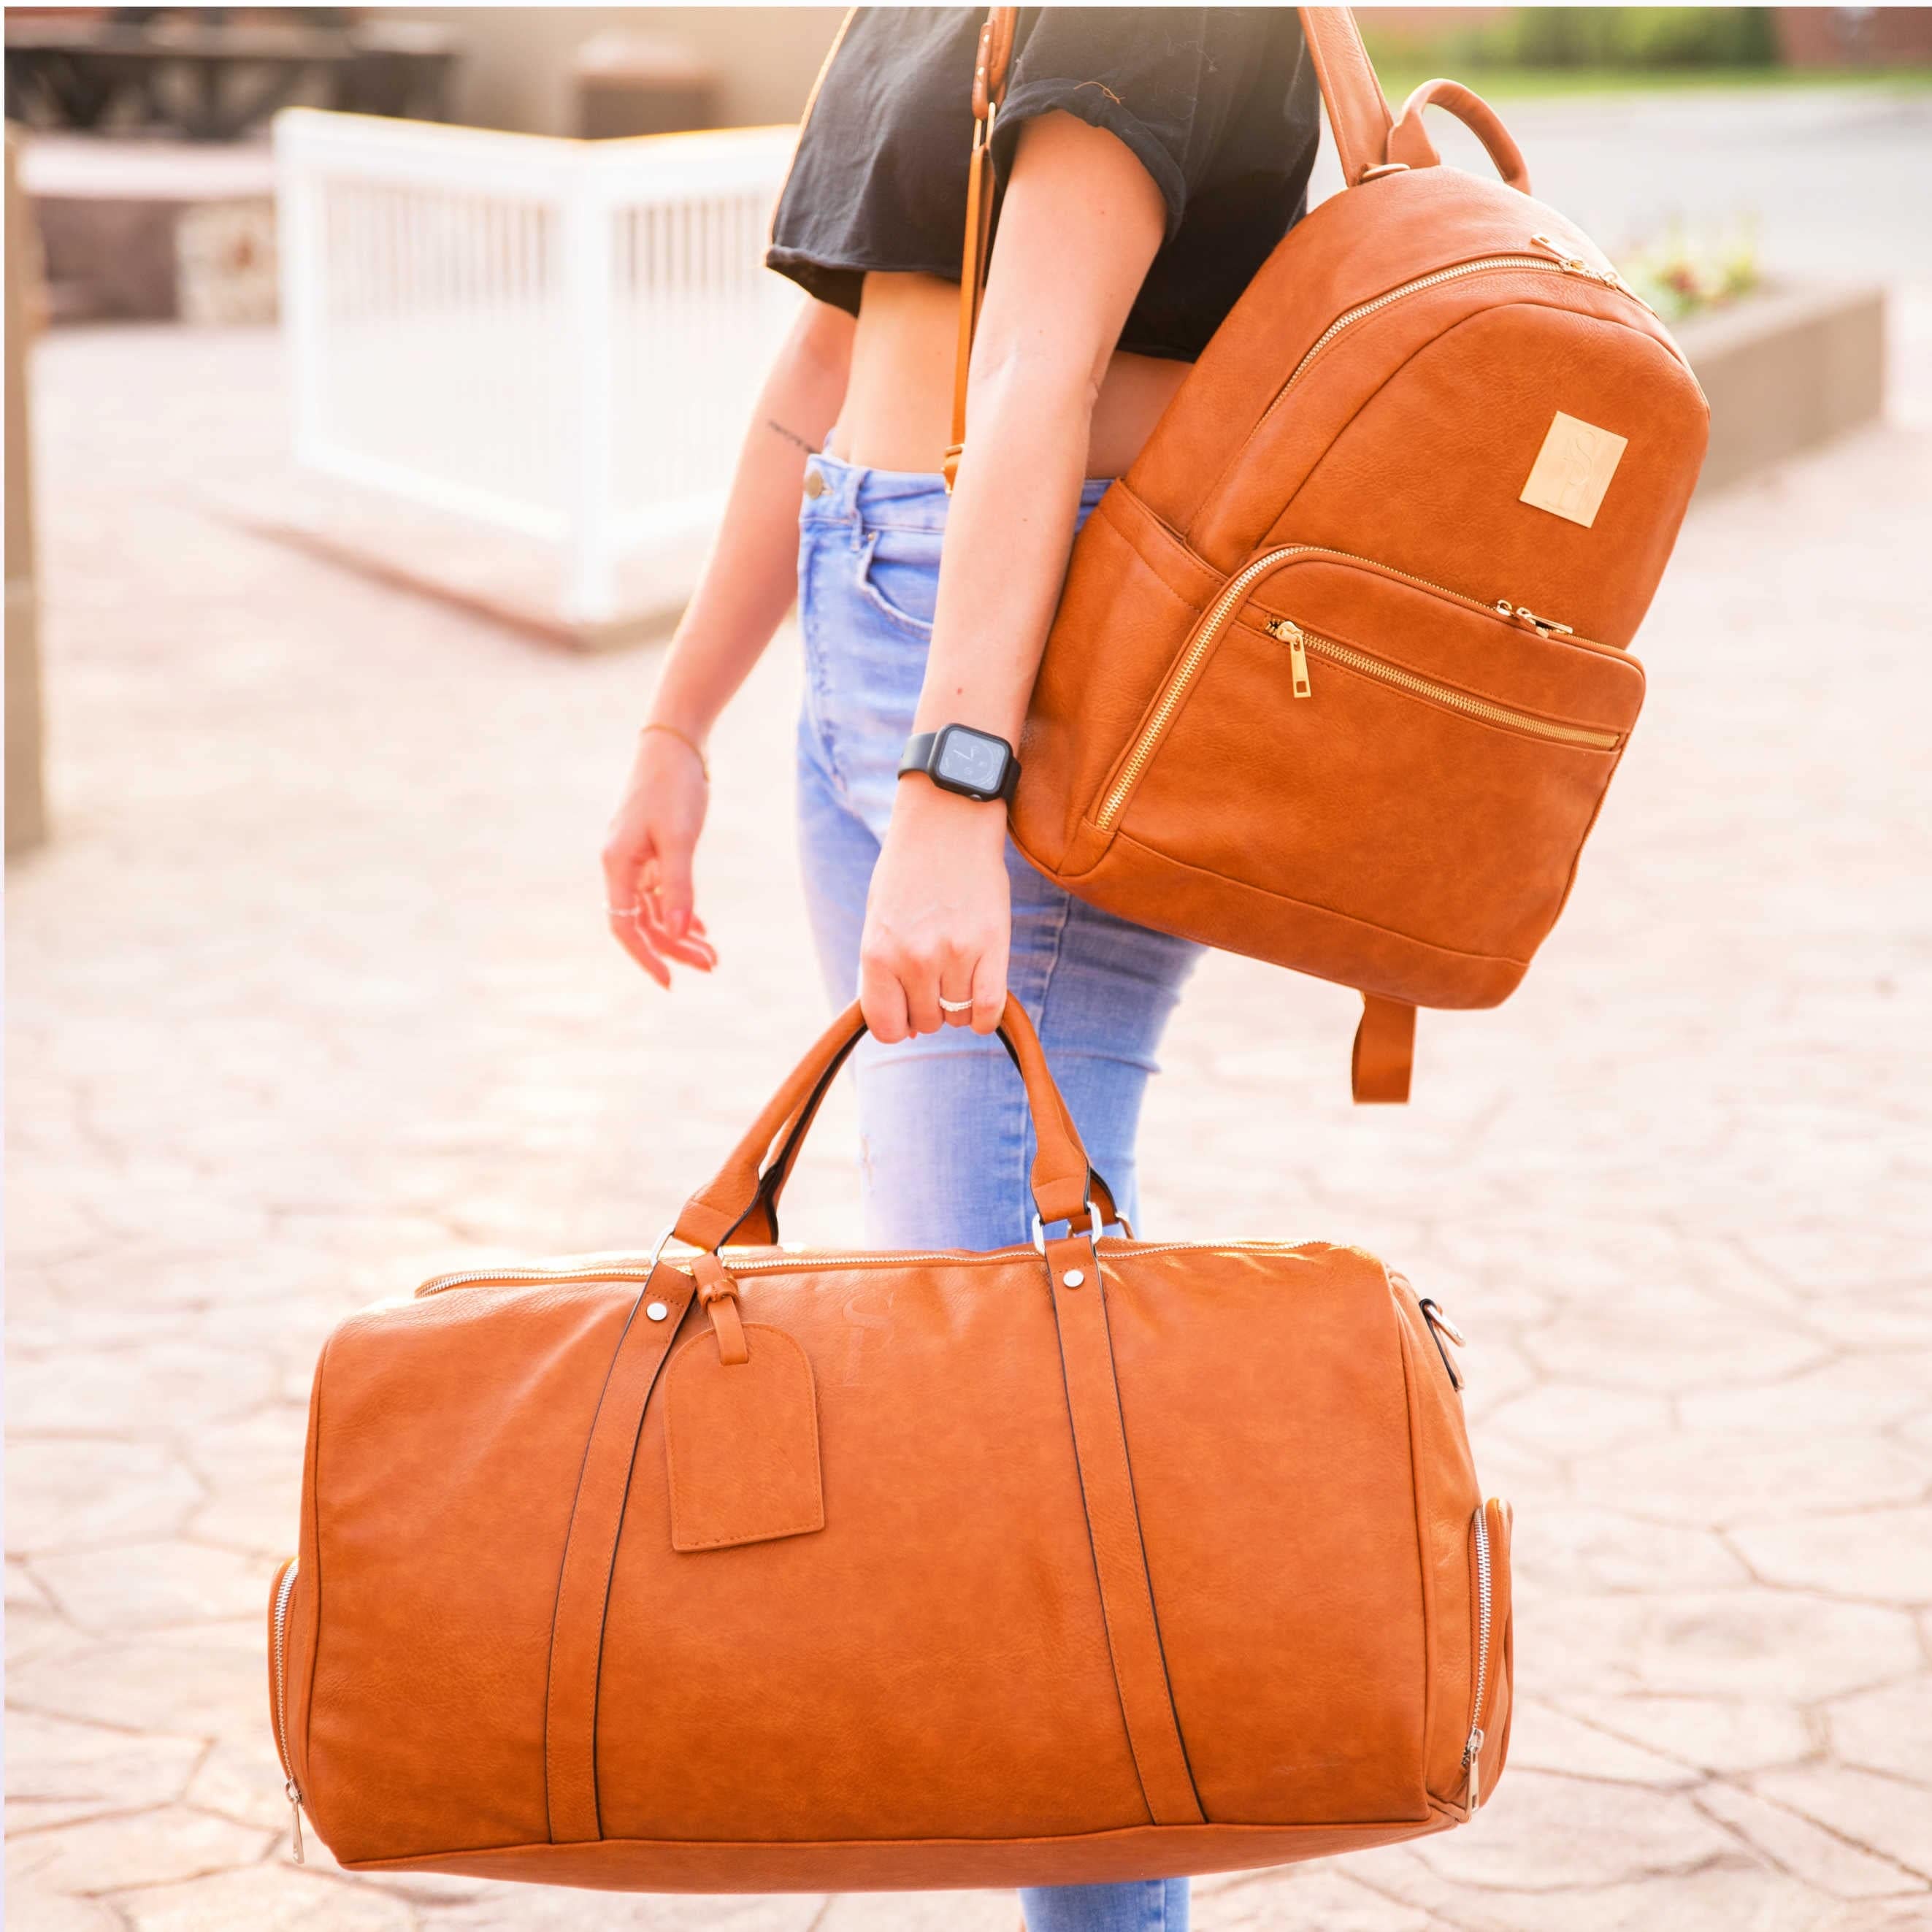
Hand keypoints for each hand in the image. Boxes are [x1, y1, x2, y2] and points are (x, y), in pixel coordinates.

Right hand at [600, 726, 718, 987]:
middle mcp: (620, 866)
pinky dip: (679, 911)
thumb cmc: (674, 787)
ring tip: (712, 953)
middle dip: (674, 948)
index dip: (646, 957)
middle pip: (643, 923)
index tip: (670, 981)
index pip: (625, 926)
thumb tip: (679, 933)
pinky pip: (660, 893)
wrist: (675, 746)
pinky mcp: (650, 851)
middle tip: (711, 965)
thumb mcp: (679, 839)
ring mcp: (634, 859)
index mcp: (617, 865)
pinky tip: (700, 927)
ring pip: (654, 910)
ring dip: (681, 933)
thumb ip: (678, 886)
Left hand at [859, 779, 1009, 1040]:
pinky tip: (982, 1009)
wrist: (947, 820)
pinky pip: (989, 1008)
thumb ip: (885, 972)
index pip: (886, 1026)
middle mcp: (914, 958)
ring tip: (958, 975)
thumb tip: (902, 1028)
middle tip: (935, 980)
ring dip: (958, 1006)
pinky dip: (986, 1018)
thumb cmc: (908, 870)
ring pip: (958, 1015)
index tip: (907, 1013)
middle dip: (929, 1009)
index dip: (898, 1026)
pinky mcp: (992, 944)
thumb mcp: (879, 920)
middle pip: (926, 1021)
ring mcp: (955, 953)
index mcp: (878, 953)